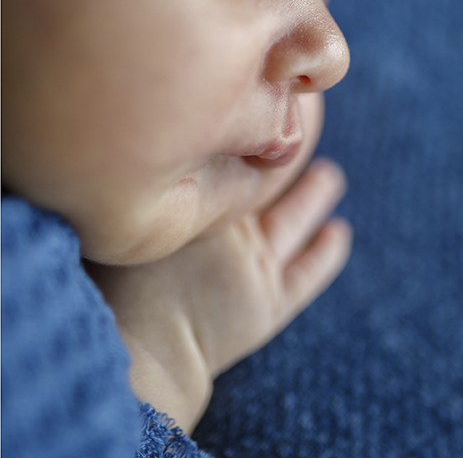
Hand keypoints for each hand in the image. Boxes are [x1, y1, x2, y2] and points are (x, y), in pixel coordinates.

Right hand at [87, 158, 352, 432]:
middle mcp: (231, 226)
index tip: (251, 119)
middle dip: (281, 159)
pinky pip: (310, 271)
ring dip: (315, 195)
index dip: (241, 142)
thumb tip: (133, 169)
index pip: (228, 163)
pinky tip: (340, 232)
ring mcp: (256, 263)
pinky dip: (328, 252)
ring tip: (332, 176)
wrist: (139, 354)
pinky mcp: (274, 300)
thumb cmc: (111, 293)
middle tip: (298, 134)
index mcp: (193, 206)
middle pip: (265, 183)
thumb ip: (138, 203)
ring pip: (293, 220)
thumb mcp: (118, 233)